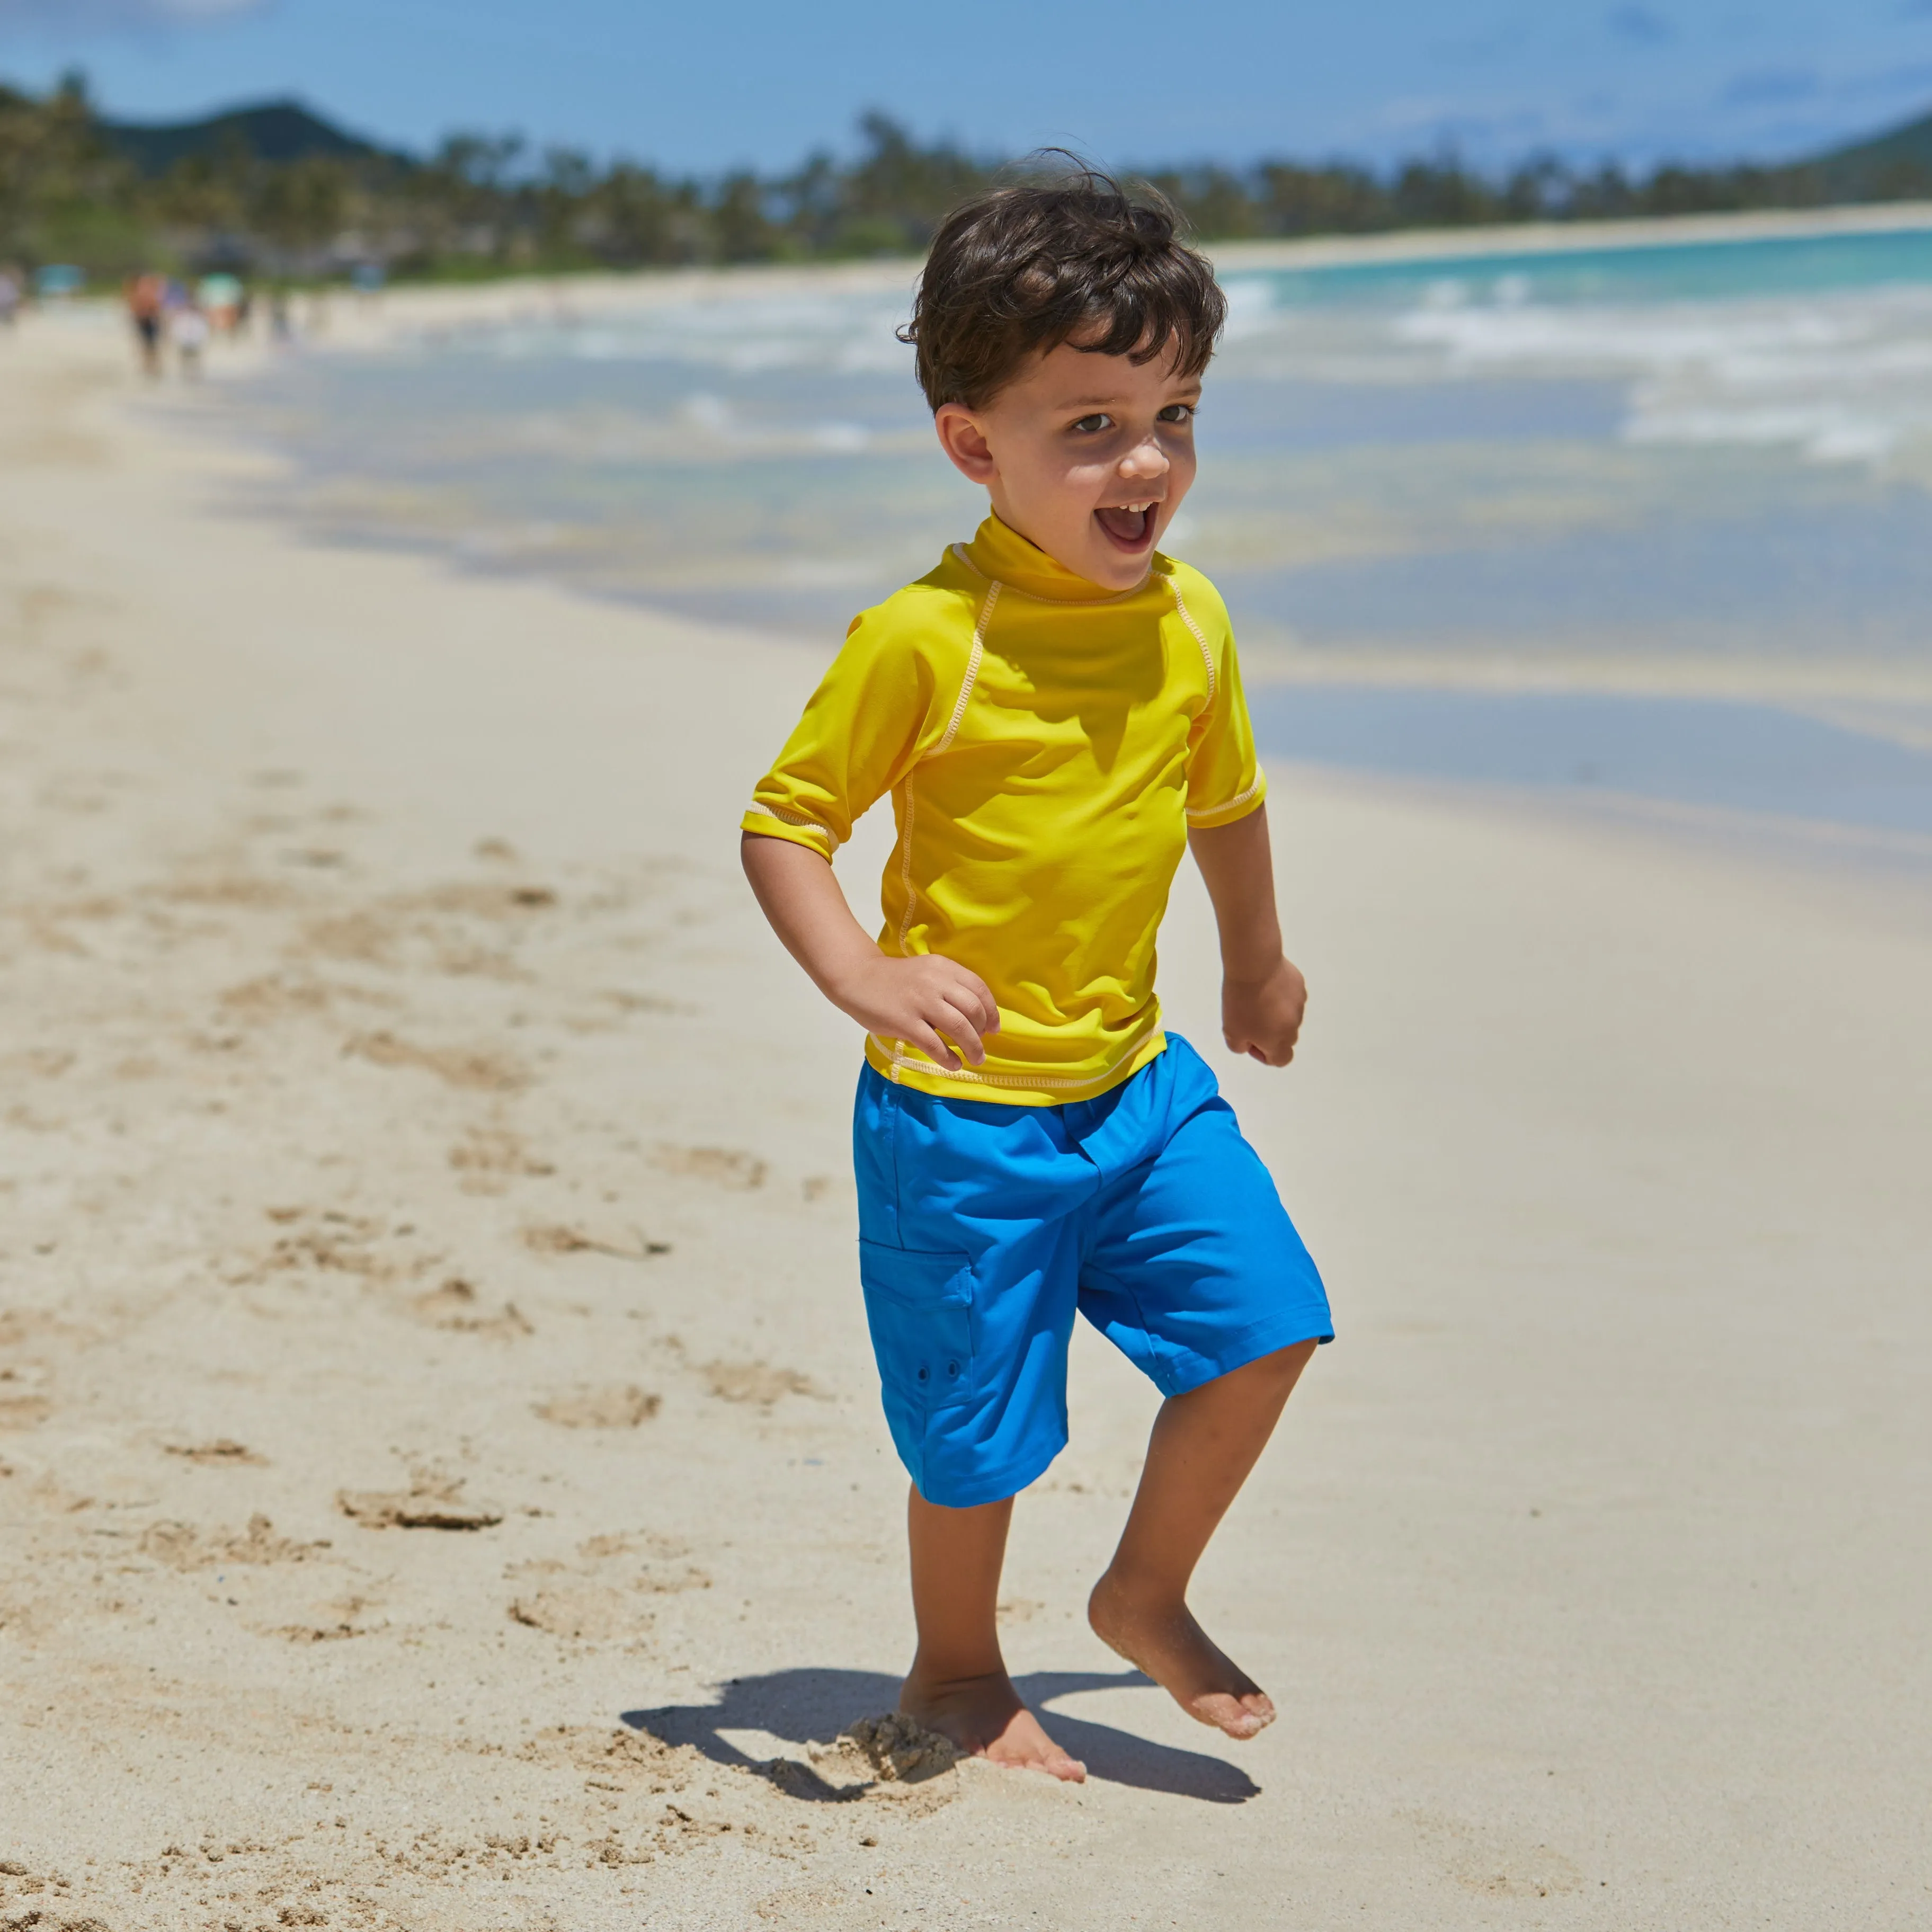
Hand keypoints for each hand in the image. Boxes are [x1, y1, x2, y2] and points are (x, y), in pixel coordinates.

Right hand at [834, 952, 1000, 1073]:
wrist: (858, 978)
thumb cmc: (895, 979)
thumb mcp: (927, 971)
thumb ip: (949, 985)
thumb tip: (976, 1016)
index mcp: (943, 967)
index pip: (979, 988)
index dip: (992, 1011)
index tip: (994, 1028)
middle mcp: (935, 982)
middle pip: (973, 1010)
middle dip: (983, 1032)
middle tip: (981, 1045)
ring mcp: (920, 1002)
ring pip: (959, 1027)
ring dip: (972, 1047)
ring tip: (975, 1059)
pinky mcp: (905, 1022)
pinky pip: (935, 1044)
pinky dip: (949, 1058)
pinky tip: (953, 1064)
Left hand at [1222, 956, 1306, 1066]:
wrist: (1254, 965)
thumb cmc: (1241, 1002)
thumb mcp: (1231, 1032)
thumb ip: (1239, 1046)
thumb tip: (1249, 1044)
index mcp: (1279, 1041)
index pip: (1281, 1060)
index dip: (1264, 1055)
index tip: (1250, 1039)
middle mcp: (1294, 1025)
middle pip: (1285, 1038)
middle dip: (1269, 1032)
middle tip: (1249, 1017)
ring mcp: (1299, 1003)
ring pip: (1288, 1016)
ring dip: (1275, 1013)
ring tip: (1256, 997)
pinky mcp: (1299, 985)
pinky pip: (1290, 997)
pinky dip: (1279, 995)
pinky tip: (1265, 984)